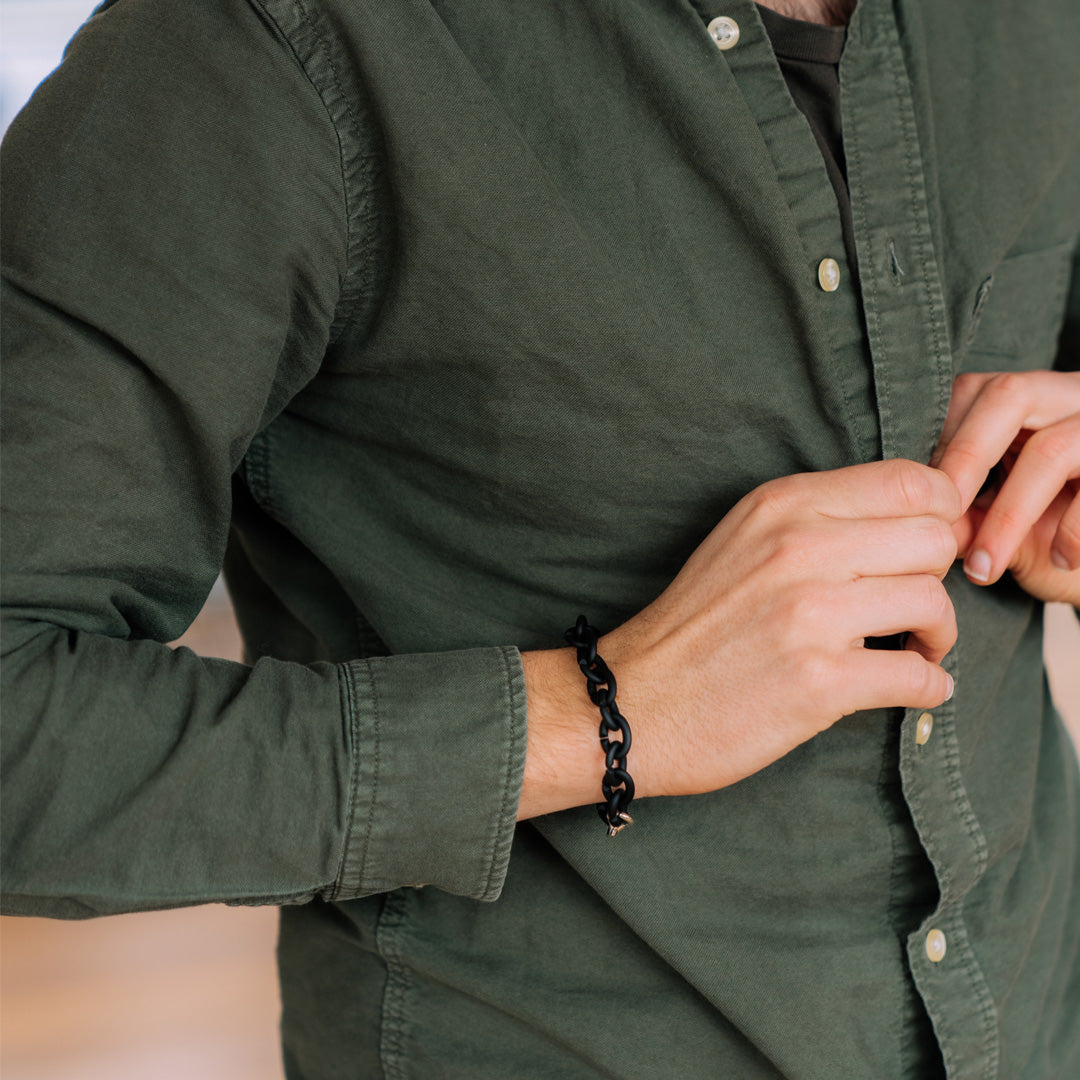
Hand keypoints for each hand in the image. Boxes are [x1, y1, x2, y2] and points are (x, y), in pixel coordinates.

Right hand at [519, 459, 958, 816]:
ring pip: (933, 603)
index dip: (942, 516)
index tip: (928, 550)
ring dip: (938, 634)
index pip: (911, 482)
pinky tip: (911, 688)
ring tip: (914, 648)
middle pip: (934, 539)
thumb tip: (915, 523)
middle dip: (937, 575)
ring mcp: (809, 615)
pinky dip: (929, 687)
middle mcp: (798, 548)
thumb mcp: (745, 539)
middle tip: (912, 605)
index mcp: (783, 505)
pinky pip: (919, 676)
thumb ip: (818, 518)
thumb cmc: (695, 624)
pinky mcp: (818, 682)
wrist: (635, 701)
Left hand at [931, 371, 1079, 604]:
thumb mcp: (997, 519)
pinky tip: (1060, 560)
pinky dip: (1074, 531)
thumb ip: (962, 513)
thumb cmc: (1048, 533)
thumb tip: (918, 521)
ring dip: (1009, 516)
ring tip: (985, 567)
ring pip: (1052, 448)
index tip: (920, 497)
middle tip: (941, 518)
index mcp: (1026, 399)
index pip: (971, 390)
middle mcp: (1067, 397)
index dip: (940, 440)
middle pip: (1009, 395)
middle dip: (966, 458)